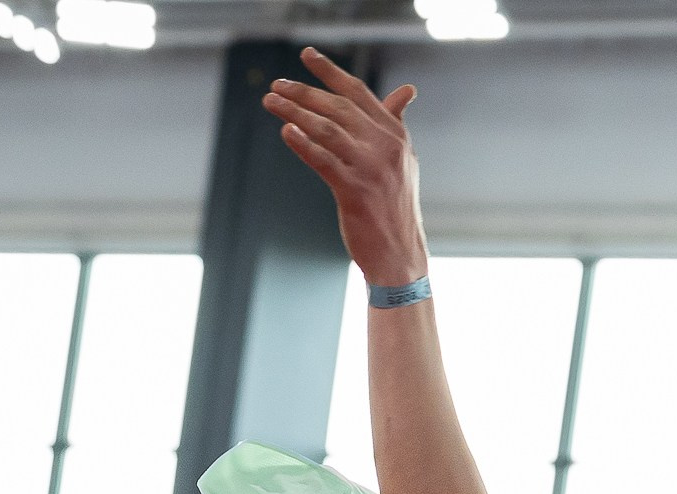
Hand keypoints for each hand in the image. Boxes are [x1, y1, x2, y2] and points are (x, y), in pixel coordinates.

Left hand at [263, 47, 427, 287]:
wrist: (400, 254)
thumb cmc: (395, 207)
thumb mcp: (404, 160)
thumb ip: (396, 123)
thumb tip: (406, 91)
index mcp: (396, 135)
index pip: (359, 93)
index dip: (331, 72)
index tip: (307, 55)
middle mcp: (386, 147)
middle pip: (338, 107)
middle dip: (304, 92)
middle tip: (276, 85)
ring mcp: (371, 168)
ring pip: (326, 129)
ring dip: (294, 112)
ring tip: (270, 102)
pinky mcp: (354, 191)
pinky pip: (322, 160)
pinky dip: (302, 143)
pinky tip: (285, 131)